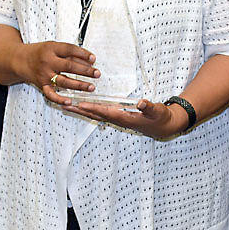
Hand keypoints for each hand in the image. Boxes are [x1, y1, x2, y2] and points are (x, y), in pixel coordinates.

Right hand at [18, 41, 99, 102]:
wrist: (19, 60)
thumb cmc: (40, 52)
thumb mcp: (53, 46)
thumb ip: (69, 52)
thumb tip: (89, 59)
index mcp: (51, 49)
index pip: (70, 50)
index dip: (83, 54)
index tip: (93, 59)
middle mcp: (47, 62)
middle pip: (69, 66)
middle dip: (85, 71)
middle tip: (97, 74)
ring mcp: (44, 74)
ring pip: (64, 81)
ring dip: (79, 85)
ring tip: (91, 87)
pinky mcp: (41, 85)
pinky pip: (51, 94)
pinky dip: (59, 99)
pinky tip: (70, 101)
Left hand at [62, 99, 187, 138]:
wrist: (165, 127)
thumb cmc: (161, 118)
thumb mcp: (157, 111)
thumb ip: (149, 107)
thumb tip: (140, 102)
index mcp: (125, 118)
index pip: (104, 112)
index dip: (91, 108)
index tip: (78, 104)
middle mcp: (119, 120)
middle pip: (95, 115)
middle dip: (79, 109)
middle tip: (63, 104)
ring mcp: (118, 119)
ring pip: (96, 115)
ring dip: (82, 110)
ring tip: (68, 105)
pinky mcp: (120, 117)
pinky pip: (101, 113)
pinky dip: (91, 109)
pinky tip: (84, 106)